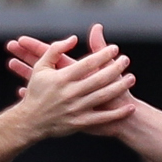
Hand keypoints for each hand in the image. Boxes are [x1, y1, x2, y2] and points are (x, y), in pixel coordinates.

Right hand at [6, 26, 135, 137]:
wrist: (30, 121)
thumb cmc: (36, 92)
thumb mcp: (41, 68)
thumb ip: (55, 50)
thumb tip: (73, 38)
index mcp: (61, 78)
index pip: (87, 63)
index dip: (102, 55)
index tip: (114, 48)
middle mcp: (70, 93)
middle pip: (99, 78)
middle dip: (115, 68)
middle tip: (126, 60)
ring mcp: (76, 109)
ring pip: (102, 96)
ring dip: (119, 87)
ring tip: (131, 78)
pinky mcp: (80, 123)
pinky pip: (102, 118)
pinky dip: (117, 114)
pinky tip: (130, 107)